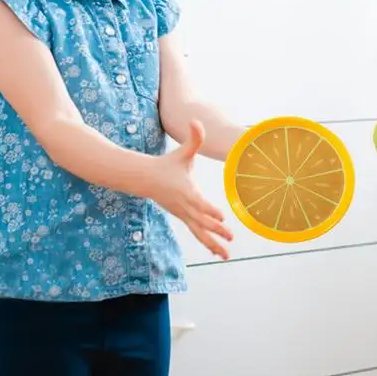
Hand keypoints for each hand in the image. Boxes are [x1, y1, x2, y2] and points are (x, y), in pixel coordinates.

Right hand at [149, 120, 232, 259]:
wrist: (145, 178)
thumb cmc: (168, 163)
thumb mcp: (183, 151)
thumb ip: (193, 137)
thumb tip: (196, 120)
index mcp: (187, 190)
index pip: (199, 203)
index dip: (210, 210)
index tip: (222, 217)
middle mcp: (185, 205)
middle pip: (202, 222)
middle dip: (216, 231)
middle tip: (231, 239)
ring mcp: (183, 213)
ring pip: (199, 232)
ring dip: (213, 244)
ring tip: (227, 255)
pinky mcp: (182, 217)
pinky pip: (196, 232)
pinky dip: (207, 242)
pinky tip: (217, 251)